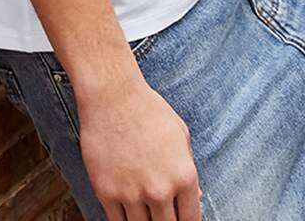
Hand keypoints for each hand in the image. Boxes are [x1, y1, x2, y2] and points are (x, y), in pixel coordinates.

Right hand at [76, 72, 202, 219]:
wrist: (112, 97)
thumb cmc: (148, 110)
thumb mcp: (180, 135)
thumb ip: (188, 168)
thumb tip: (197, 195)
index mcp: (184, 175)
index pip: (191, 220)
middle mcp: (160, 190)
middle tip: (162, 217)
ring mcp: (132, 194)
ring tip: (145, 214)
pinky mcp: (107, 193)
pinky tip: (127, 213)